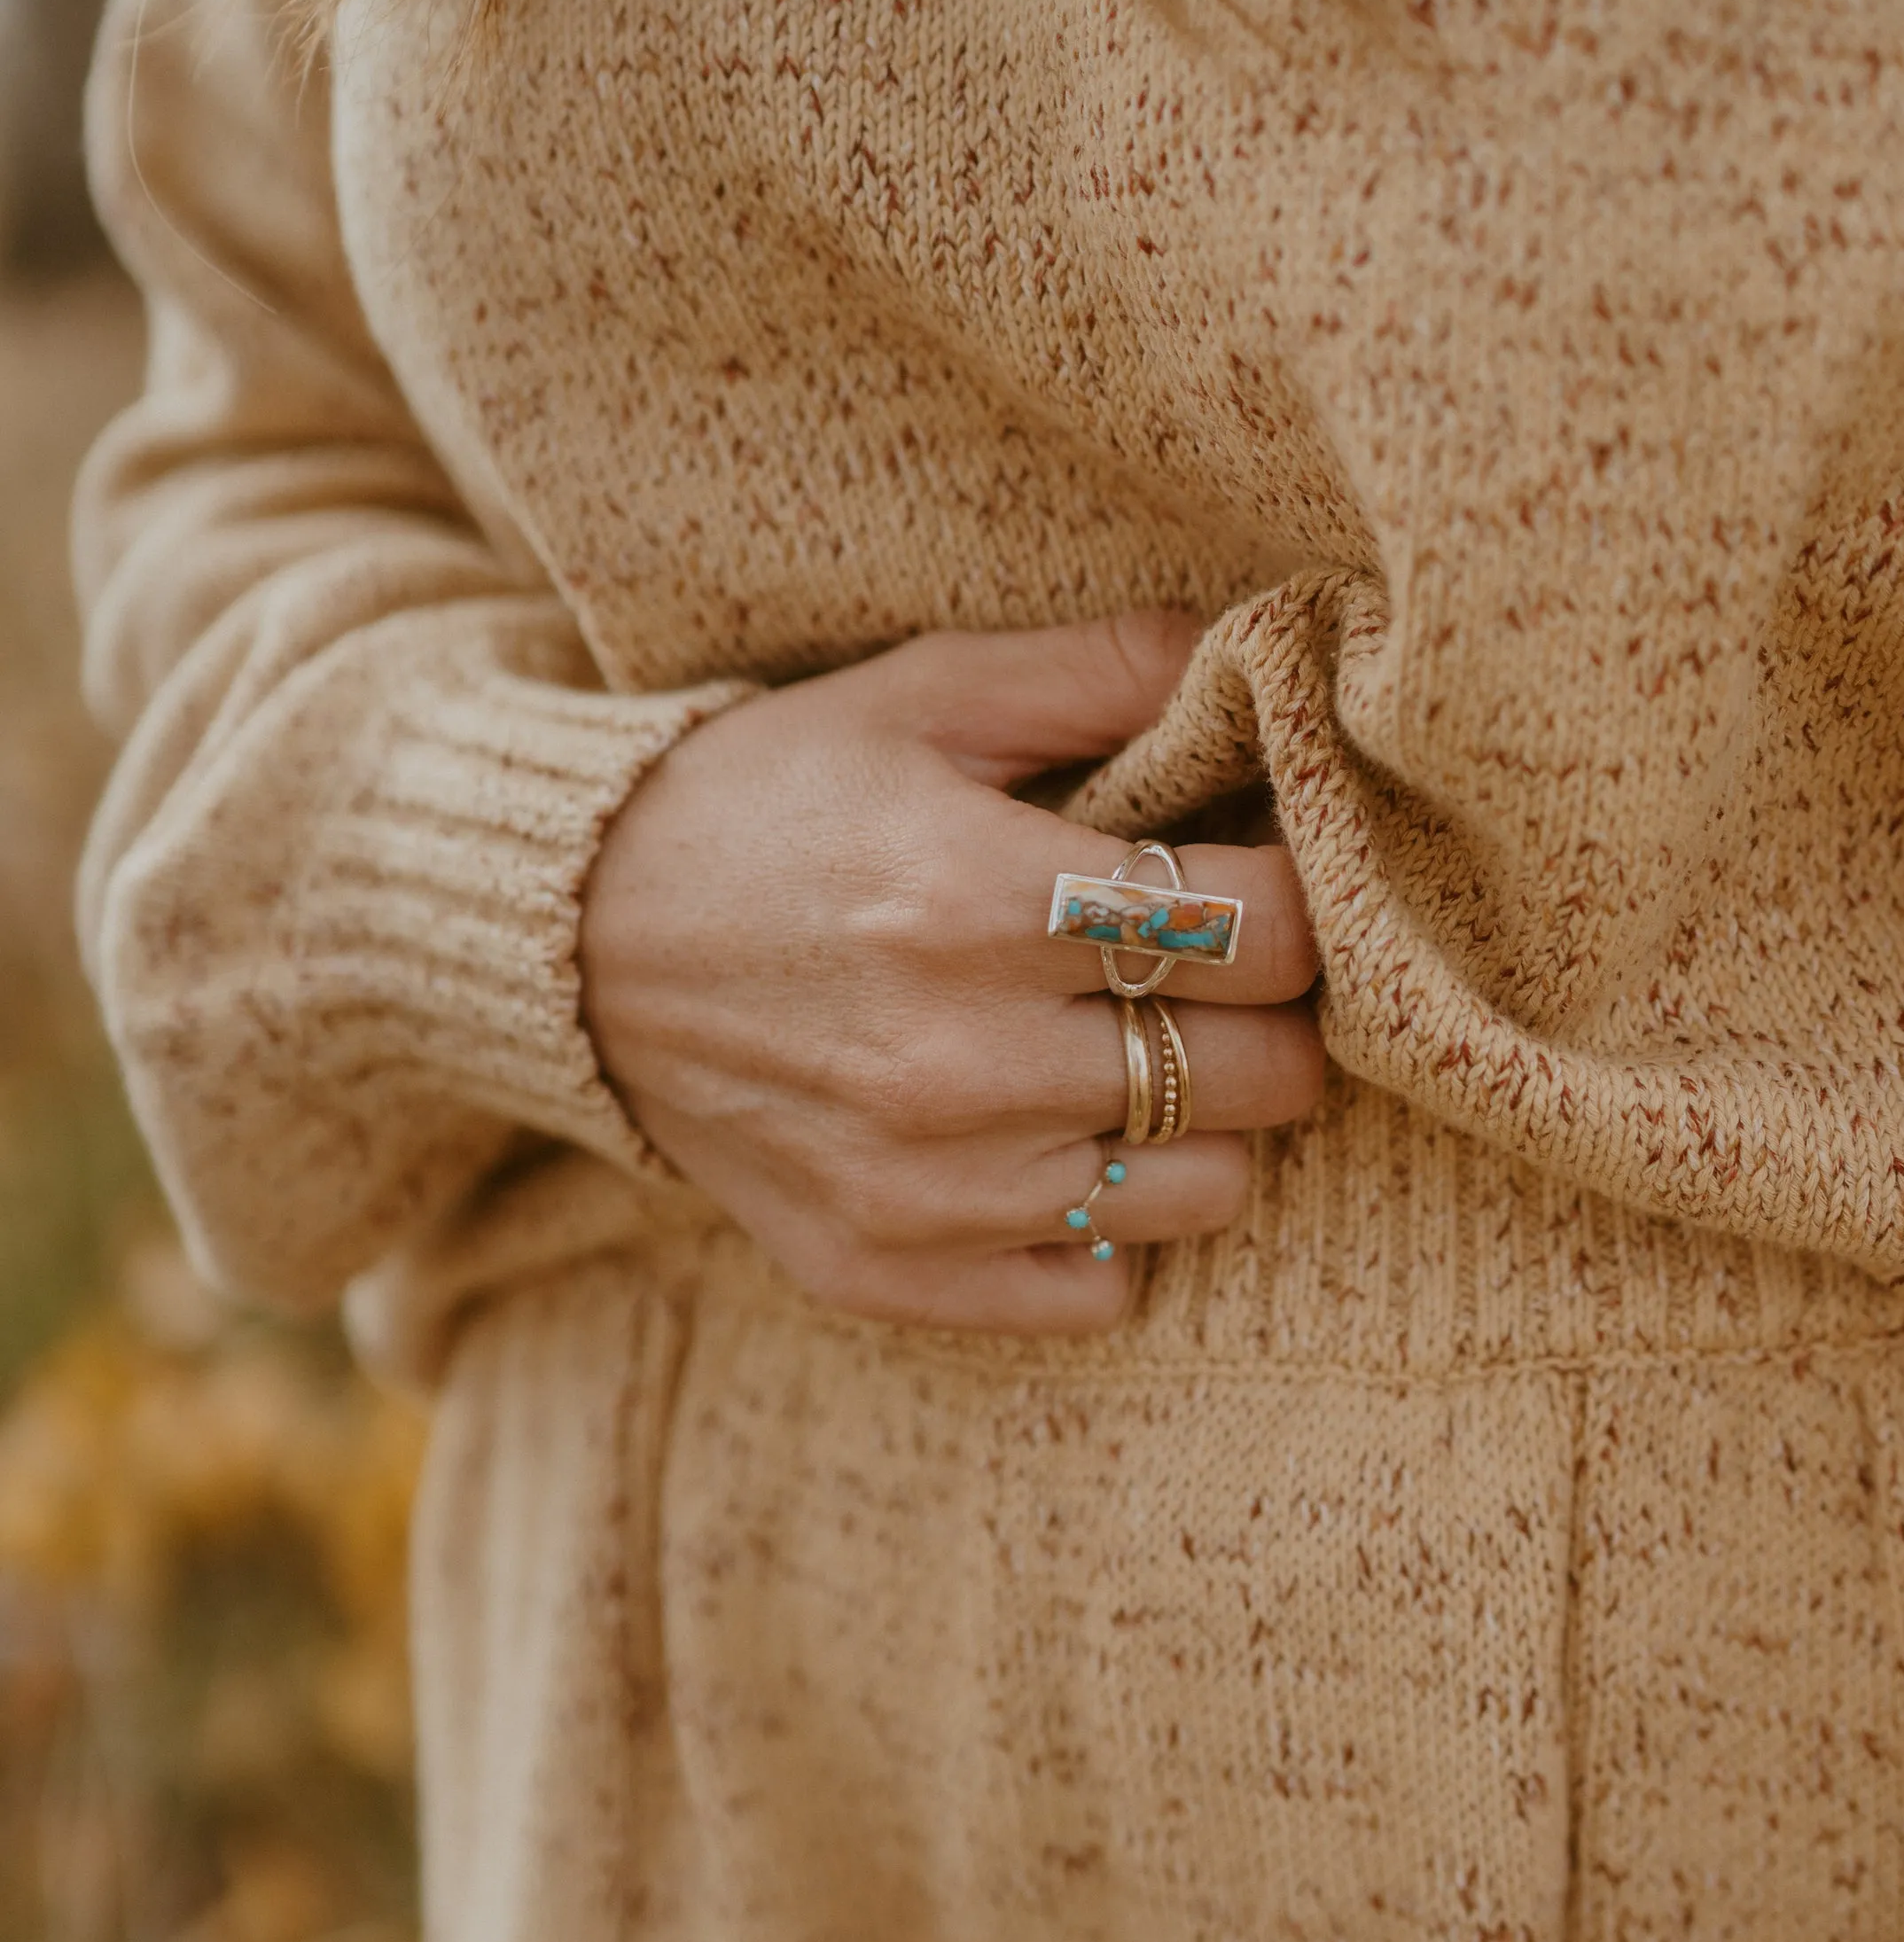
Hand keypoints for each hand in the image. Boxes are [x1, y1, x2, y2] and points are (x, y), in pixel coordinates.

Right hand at [579, 613, 1322, 1332]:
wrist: (569, 942)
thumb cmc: (768, 799)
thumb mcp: (918, 695)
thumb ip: (1097, 669)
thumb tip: (1257, 648)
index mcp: (981, 899)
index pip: (1266, 933)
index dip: (1296, 901)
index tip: (1261, 885)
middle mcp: (962, 1060)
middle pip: (1262, 1072)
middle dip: (1265, 1015)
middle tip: (1208, 977)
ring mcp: (928, 1186)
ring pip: (1206, 1192)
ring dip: (1201, 1126)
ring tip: (1132, 1059)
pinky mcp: (888, 1268)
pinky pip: (1099, 1293)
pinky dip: (1105, 1231)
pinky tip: (1056, 1147)